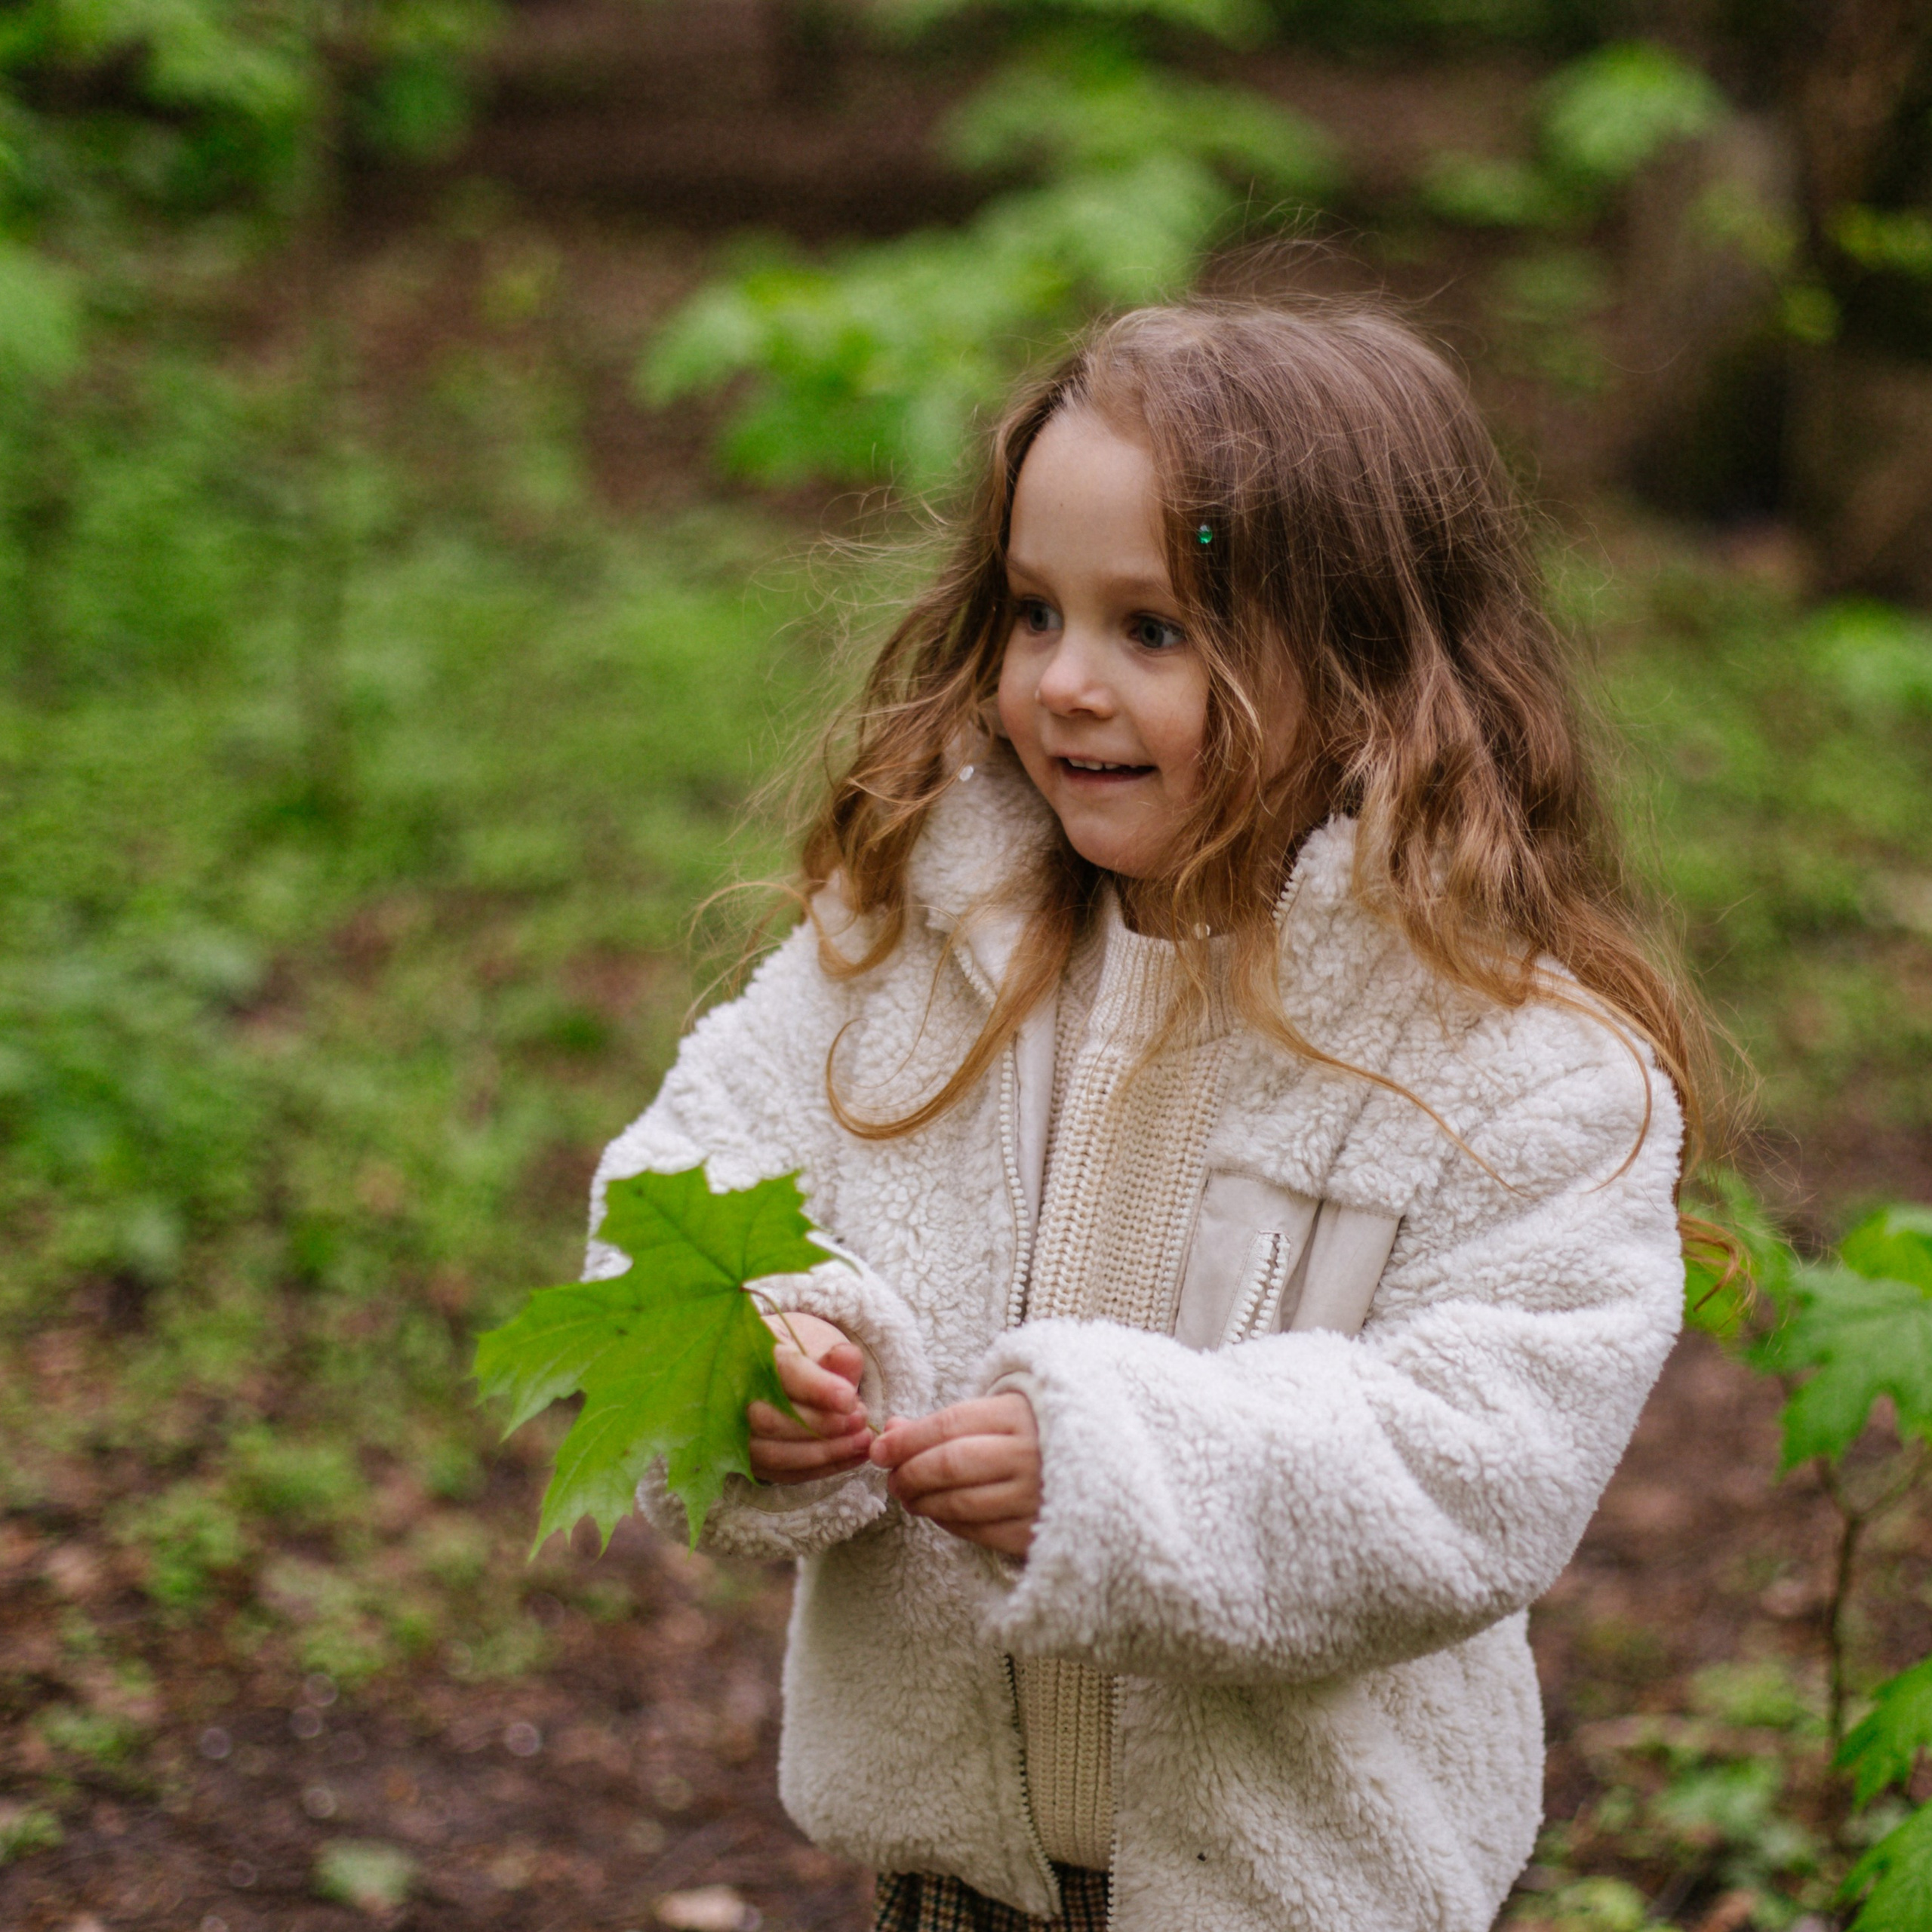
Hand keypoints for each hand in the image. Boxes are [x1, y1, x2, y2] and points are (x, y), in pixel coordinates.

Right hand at [748, 1312, 871, 1484]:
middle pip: (771, 1420)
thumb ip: (833, 1356)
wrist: (772, 1375)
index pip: (780, 1372)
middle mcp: (731, 1396)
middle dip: (822, 1425)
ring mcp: (733, 1435)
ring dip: (825, 1452)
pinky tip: (853, 1456)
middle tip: (860, 1420)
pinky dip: (822, 1468)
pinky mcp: (747, 1461)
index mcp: (748, 1353)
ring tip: (862, 1440)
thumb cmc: (797, 1358)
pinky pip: (783, 1473)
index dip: (816, 1388)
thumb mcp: (816, 1345)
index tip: (850, 1400)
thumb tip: (847, 1357)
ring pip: (775, 1454)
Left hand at [870, 1393, 1040, 1557]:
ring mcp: (1034, 1495)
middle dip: (910, 1473)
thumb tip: (889, 1431)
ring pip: (959, 1502)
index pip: (948, 1425)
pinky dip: (949, 1523)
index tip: (879, 1450)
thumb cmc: (1034, 1437)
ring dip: (923, 1502)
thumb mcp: (997, 1415)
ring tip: (910, 1497)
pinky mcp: (1036, 1532)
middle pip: (949, 1464)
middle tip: (893, 1479)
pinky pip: (978, 1531)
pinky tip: (939, 1513)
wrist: (1095, 1470)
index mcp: (1018, 1414)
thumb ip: (944, 1423)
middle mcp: (1029, 1453)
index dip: (907, 1440)